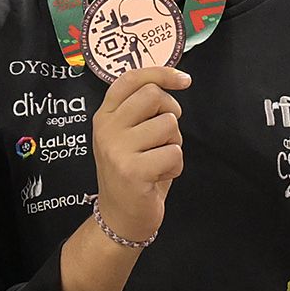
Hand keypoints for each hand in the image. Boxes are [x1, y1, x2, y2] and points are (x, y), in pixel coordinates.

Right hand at [90, 64, 189, 245]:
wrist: (121, 217)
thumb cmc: (133, 173)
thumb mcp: (129, 136)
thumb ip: (140, 110)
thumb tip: (171, 83)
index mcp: (105, 116)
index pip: (131, 79)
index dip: (161, 73)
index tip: (184, 80)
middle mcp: (106, 128)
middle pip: (153, 95)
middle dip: (171, 112)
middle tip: (166, 135)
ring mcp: (117, 149)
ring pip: (168, 124)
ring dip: (174, 143)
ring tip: (158, 160)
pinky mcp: (132, 171)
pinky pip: (174, 152)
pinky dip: (175, 166)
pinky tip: (159, 177)